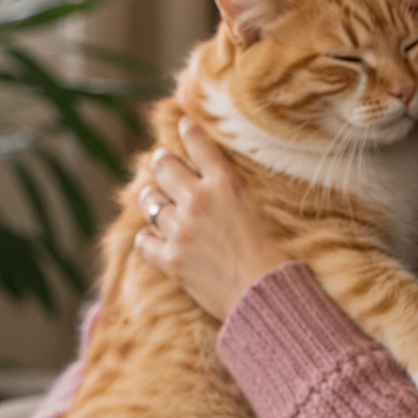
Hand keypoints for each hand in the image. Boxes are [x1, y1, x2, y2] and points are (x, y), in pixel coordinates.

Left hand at [134, 118, 290, 320]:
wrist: (266, 293)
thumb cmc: (273, 253)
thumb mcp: (257, 209)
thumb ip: (231, 191)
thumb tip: (212, 181)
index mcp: (226, 185)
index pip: (199, 146)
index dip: (187, 132)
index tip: (182, 125)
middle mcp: (198, 201)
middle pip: (163, 166)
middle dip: (161, 161)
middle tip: (162, 162)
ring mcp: (181, 230)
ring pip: (149, 201)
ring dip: (151, 198)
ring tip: (155, 199)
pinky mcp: (171, 259)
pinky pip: (144, 240)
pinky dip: (147, 237)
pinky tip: (152, 237)